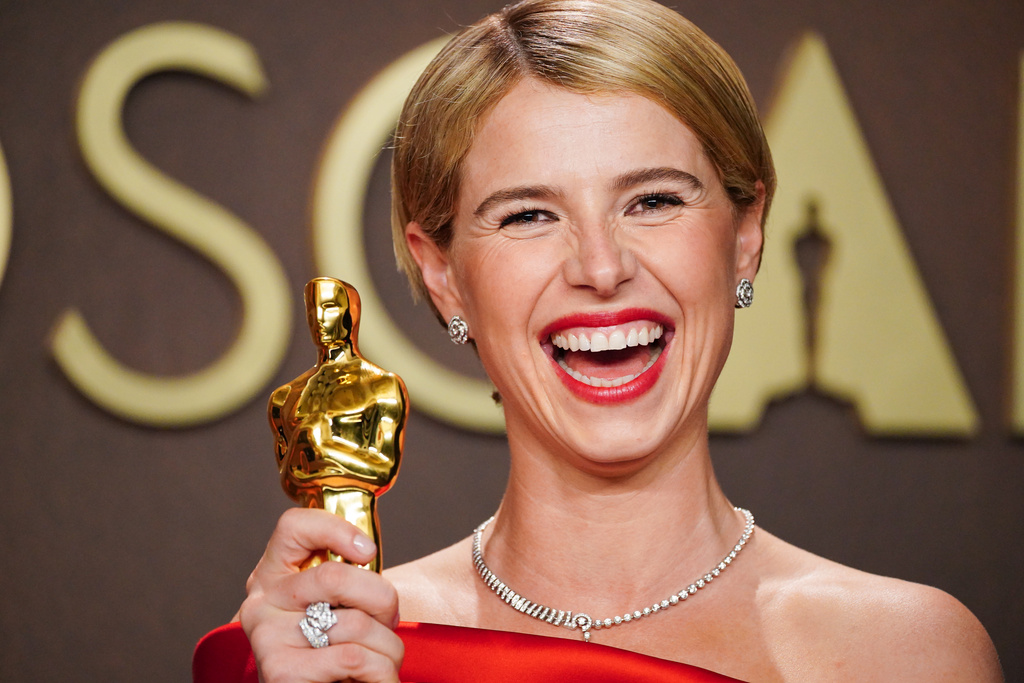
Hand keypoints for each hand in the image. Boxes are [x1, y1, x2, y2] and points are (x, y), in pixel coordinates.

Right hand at [239, 508, 403, 682]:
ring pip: (355, 623)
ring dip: (388, 646)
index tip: (369, 552)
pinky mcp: (280, 672)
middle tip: (390, 621)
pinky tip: (377, 678)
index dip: (336, 529)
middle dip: (383, 600)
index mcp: (273, 574)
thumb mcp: (337, 605)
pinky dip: (381, 671)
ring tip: (384, 660)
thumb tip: (367, 552)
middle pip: (335, 576)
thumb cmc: (336, 653)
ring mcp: (266, 637)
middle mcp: (261, 602)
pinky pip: (353, 657)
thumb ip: (345, 581)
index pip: (293, 525)